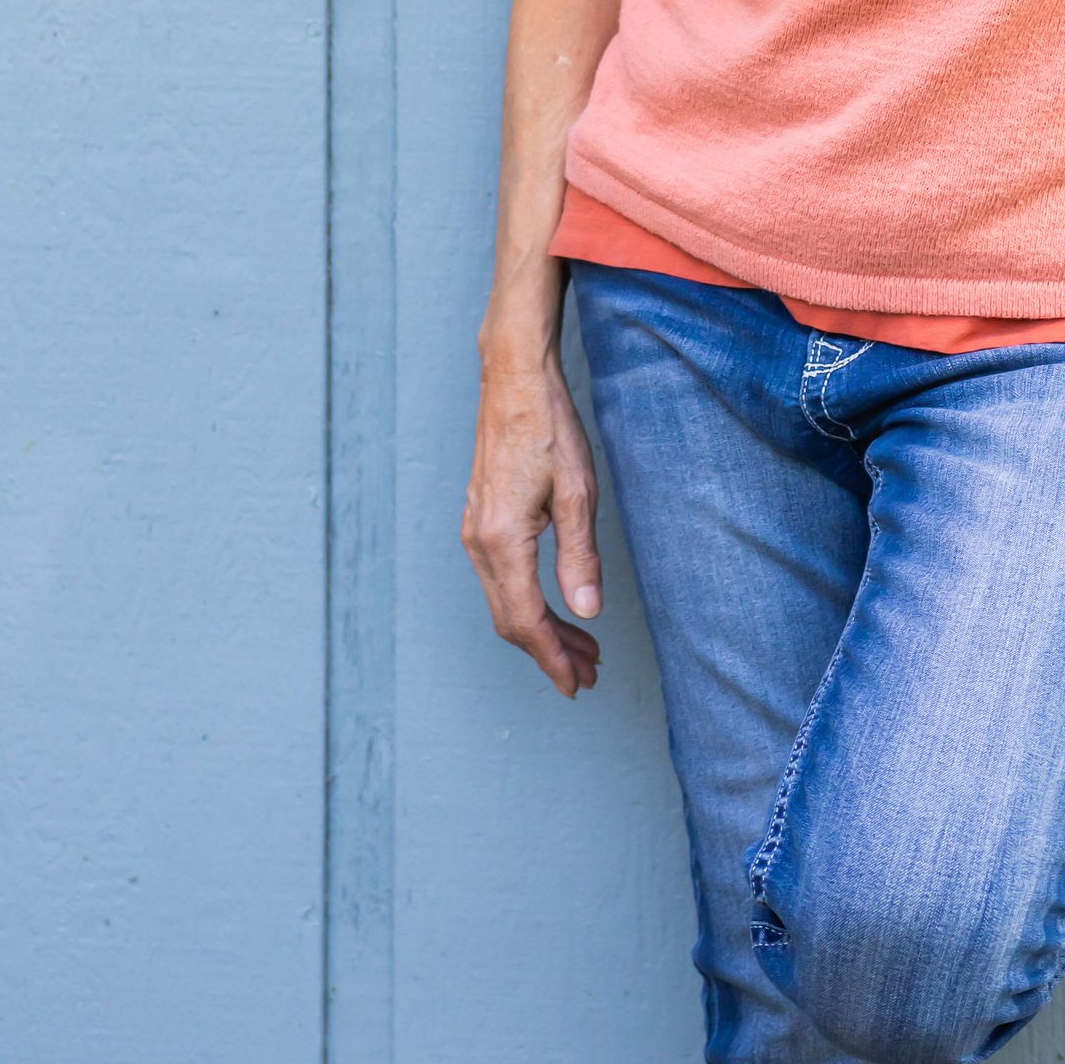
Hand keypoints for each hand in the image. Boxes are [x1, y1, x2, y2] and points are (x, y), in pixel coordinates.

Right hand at [462, 343, 603, 696]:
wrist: (513, 379)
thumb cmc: (548, 426)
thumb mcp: (578, 491)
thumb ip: (580, 556)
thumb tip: (588, 612)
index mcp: (502, 540)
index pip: (526, 621)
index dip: (552, 658)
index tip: (578, 684)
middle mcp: (478, 543)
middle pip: (511, 620)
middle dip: (550, 652)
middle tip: (590, 672)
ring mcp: (474, 531)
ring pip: (504, 602)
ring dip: (541, 629)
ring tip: (582, 645)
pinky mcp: (479, 520)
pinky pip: (500, 579)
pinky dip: (528, 602)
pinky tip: (555, 603)